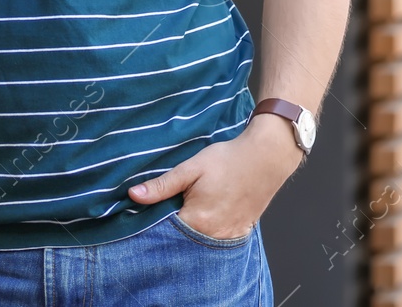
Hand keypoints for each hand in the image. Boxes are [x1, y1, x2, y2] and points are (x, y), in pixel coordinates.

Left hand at [127, 114, 303, 240]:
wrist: (267, 156)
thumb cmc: (229, 159)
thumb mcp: (192, 167)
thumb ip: (163, 185)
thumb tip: (133, 195)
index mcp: (196, 220)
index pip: (164, 235)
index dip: (155, 226)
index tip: (151, 216)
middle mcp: (213, 234)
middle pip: (182, 243)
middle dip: (172, 234)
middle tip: (173, 211)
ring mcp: (228, 236)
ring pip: (200, 245)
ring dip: (191, 235)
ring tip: (191, 214)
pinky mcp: (240, 233)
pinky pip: (218, 243)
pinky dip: (209, 236)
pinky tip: (207, 221)